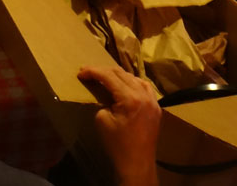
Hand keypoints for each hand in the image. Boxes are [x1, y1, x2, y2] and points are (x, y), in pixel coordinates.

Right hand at [78, 65, 160, 185]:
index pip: (109, 76)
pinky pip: (144, 87)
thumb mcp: (102, 120)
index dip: (93, 72)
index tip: (80, 73)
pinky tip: (124, 85)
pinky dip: (132, 82)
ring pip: (133, 78)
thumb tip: (104, 94)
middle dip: (103, 71)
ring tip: (104, 78)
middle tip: (87, 73)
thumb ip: (102, 101)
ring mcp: (153, 101)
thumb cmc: (117, 144)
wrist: (137, 163)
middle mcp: (144, 95)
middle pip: (121, 73)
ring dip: (117, 75)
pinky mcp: (156, 107)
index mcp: (130, 98)